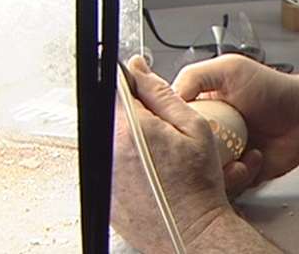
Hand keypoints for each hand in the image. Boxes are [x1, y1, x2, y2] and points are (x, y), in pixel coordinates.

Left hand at [112, 57, 257, 252]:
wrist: (190, 230)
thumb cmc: (197, 185)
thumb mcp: (194, 128)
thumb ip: (161, 94)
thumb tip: (138, 69)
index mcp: (129, 128)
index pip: (117, 85)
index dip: (133, 82)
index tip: (141, 84)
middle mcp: (107, 149)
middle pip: (112, 113)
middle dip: (134, 112)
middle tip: (161, 129)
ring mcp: (101, 173)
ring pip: (111, 138)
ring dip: (131, 138)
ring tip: (158, 155)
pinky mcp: (102, 191)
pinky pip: (110, 164)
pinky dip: (128, 162)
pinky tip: (152, 172)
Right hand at [173, 54, 298, 193]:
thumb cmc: (276, 90)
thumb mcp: (231, 69)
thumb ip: (194, 76)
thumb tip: (166, 96)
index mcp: (201, 106)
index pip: (169, 121)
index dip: (166, 128)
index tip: (171, 131)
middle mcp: (208, 132)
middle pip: (180, 152)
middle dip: (190, 153)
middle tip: (209, 144)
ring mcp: (221, 156)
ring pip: (198, 174)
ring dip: (215, 167)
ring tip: (236, 152)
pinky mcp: (236, 176)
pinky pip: (223, 187)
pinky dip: (236, 177)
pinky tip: (251, 158)